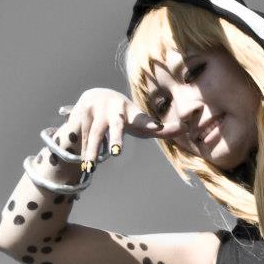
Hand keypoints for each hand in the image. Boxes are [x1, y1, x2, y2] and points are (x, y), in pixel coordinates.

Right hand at [52, 87, 185, 169]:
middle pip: (114, 125)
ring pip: (94, 134)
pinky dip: (80, 149)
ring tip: (90, 168)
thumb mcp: (141, 121)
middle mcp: (113, 108)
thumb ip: (162, 129)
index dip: (148, 124)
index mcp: (130, 111)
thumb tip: (186, 128)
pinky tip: (80, 163)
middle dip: (115, 138)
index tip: (156, 128)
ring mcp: (95, 109)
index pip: (141, 118)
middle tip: (117, 153)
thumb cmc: (125, 115)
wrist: (95, 95)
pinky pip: (79, 135)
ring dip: (91, 151)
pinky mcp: (78, 113)